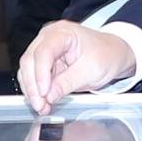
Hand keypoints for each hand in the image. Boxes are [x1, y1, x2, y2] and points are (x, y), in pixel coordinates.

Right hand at [17, 20, 137, 113]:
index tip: (44, 93)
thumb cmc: (106, 55)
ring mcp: (45, 49)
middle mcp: (49, 38)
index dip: (40, 74)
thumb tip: (48, 96)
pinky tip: (43, 103)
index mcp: (62, 33)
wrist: (114, 54)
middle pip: (30, 60)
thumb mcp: (91, 71)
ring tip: (42, 107)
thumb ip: (67, 83)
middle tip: (40, 105)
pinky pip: (33, 76)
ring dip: (32, 90)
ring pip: (27, 70)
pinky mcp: (45, 63)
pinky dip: (35, 90)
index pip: (43, 52)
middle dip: (32, 86)